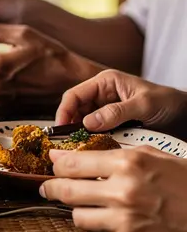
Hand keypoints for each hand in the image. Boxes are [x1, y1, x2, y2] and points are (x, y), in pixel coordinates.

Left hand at [42, 146, 186, 231]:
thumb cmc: (184, 181)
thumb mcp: (153, 156)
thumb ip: (115, 154)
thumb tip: (79, 155)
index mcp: (127, 163)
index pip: (71, 163)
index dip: (56, 163)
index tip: (52, 162)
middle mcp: (122, 190)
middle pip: (66, 190)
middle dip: (53, 188)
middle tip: (48, 187)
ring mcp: (124, 217)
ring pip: (77, 215)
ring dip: (77, 208)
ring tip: (82, 203)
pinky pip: (98, 231)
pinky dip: (99, 223)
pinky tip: (108, 216)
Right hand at [55, 69, 186, 137]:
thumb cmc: (170, 103)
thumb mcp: (144, 105)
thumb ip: (116, 112)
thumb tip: (87, 122)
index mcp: (106, 82)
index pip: (74, 95)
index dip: (64, 111)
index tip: (60, 128)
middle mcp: (103, 96)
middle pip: (76, 110)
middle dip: (71, 125)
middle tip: (69, 143)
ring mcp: (107, 111)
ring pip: (84, 123)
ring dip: (82, 135)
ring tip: (82, 148)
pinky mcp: (114, 125)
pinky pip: (97, 133)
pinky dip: (94, 141)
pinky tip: (96, 149)